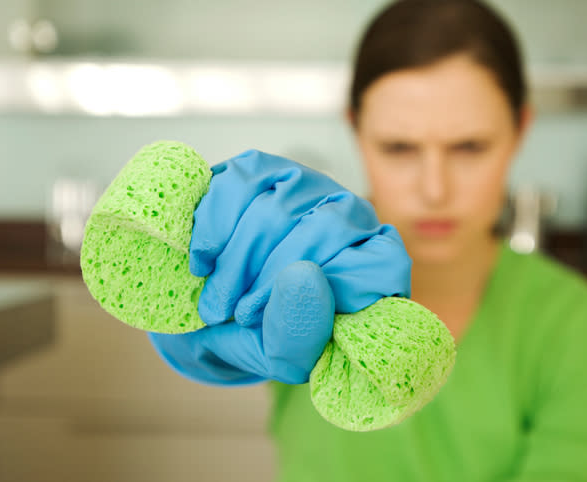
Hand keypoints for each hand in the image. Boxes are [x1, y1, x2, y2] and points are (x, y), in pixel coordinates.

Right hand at [149, 149, 410, 384]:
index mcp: (377, 266)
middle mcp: (353, 217)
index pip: (381, 265)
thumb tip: (303, 275)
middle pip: (324, 231)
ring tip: (218, 302)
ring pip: (276, 209)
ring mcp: (309, 186)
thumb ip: (300, 331)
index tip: (280, 324)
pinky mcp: (264, 168)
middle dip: (269, 280)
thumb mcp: (283, 355)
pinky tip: (205, 260)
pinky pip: (240, 182)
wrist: (215, 312)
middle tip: (238, 316)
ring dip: (236, 262)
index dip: (328, 295)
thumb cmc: (264, 336)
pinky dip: (213, 228)